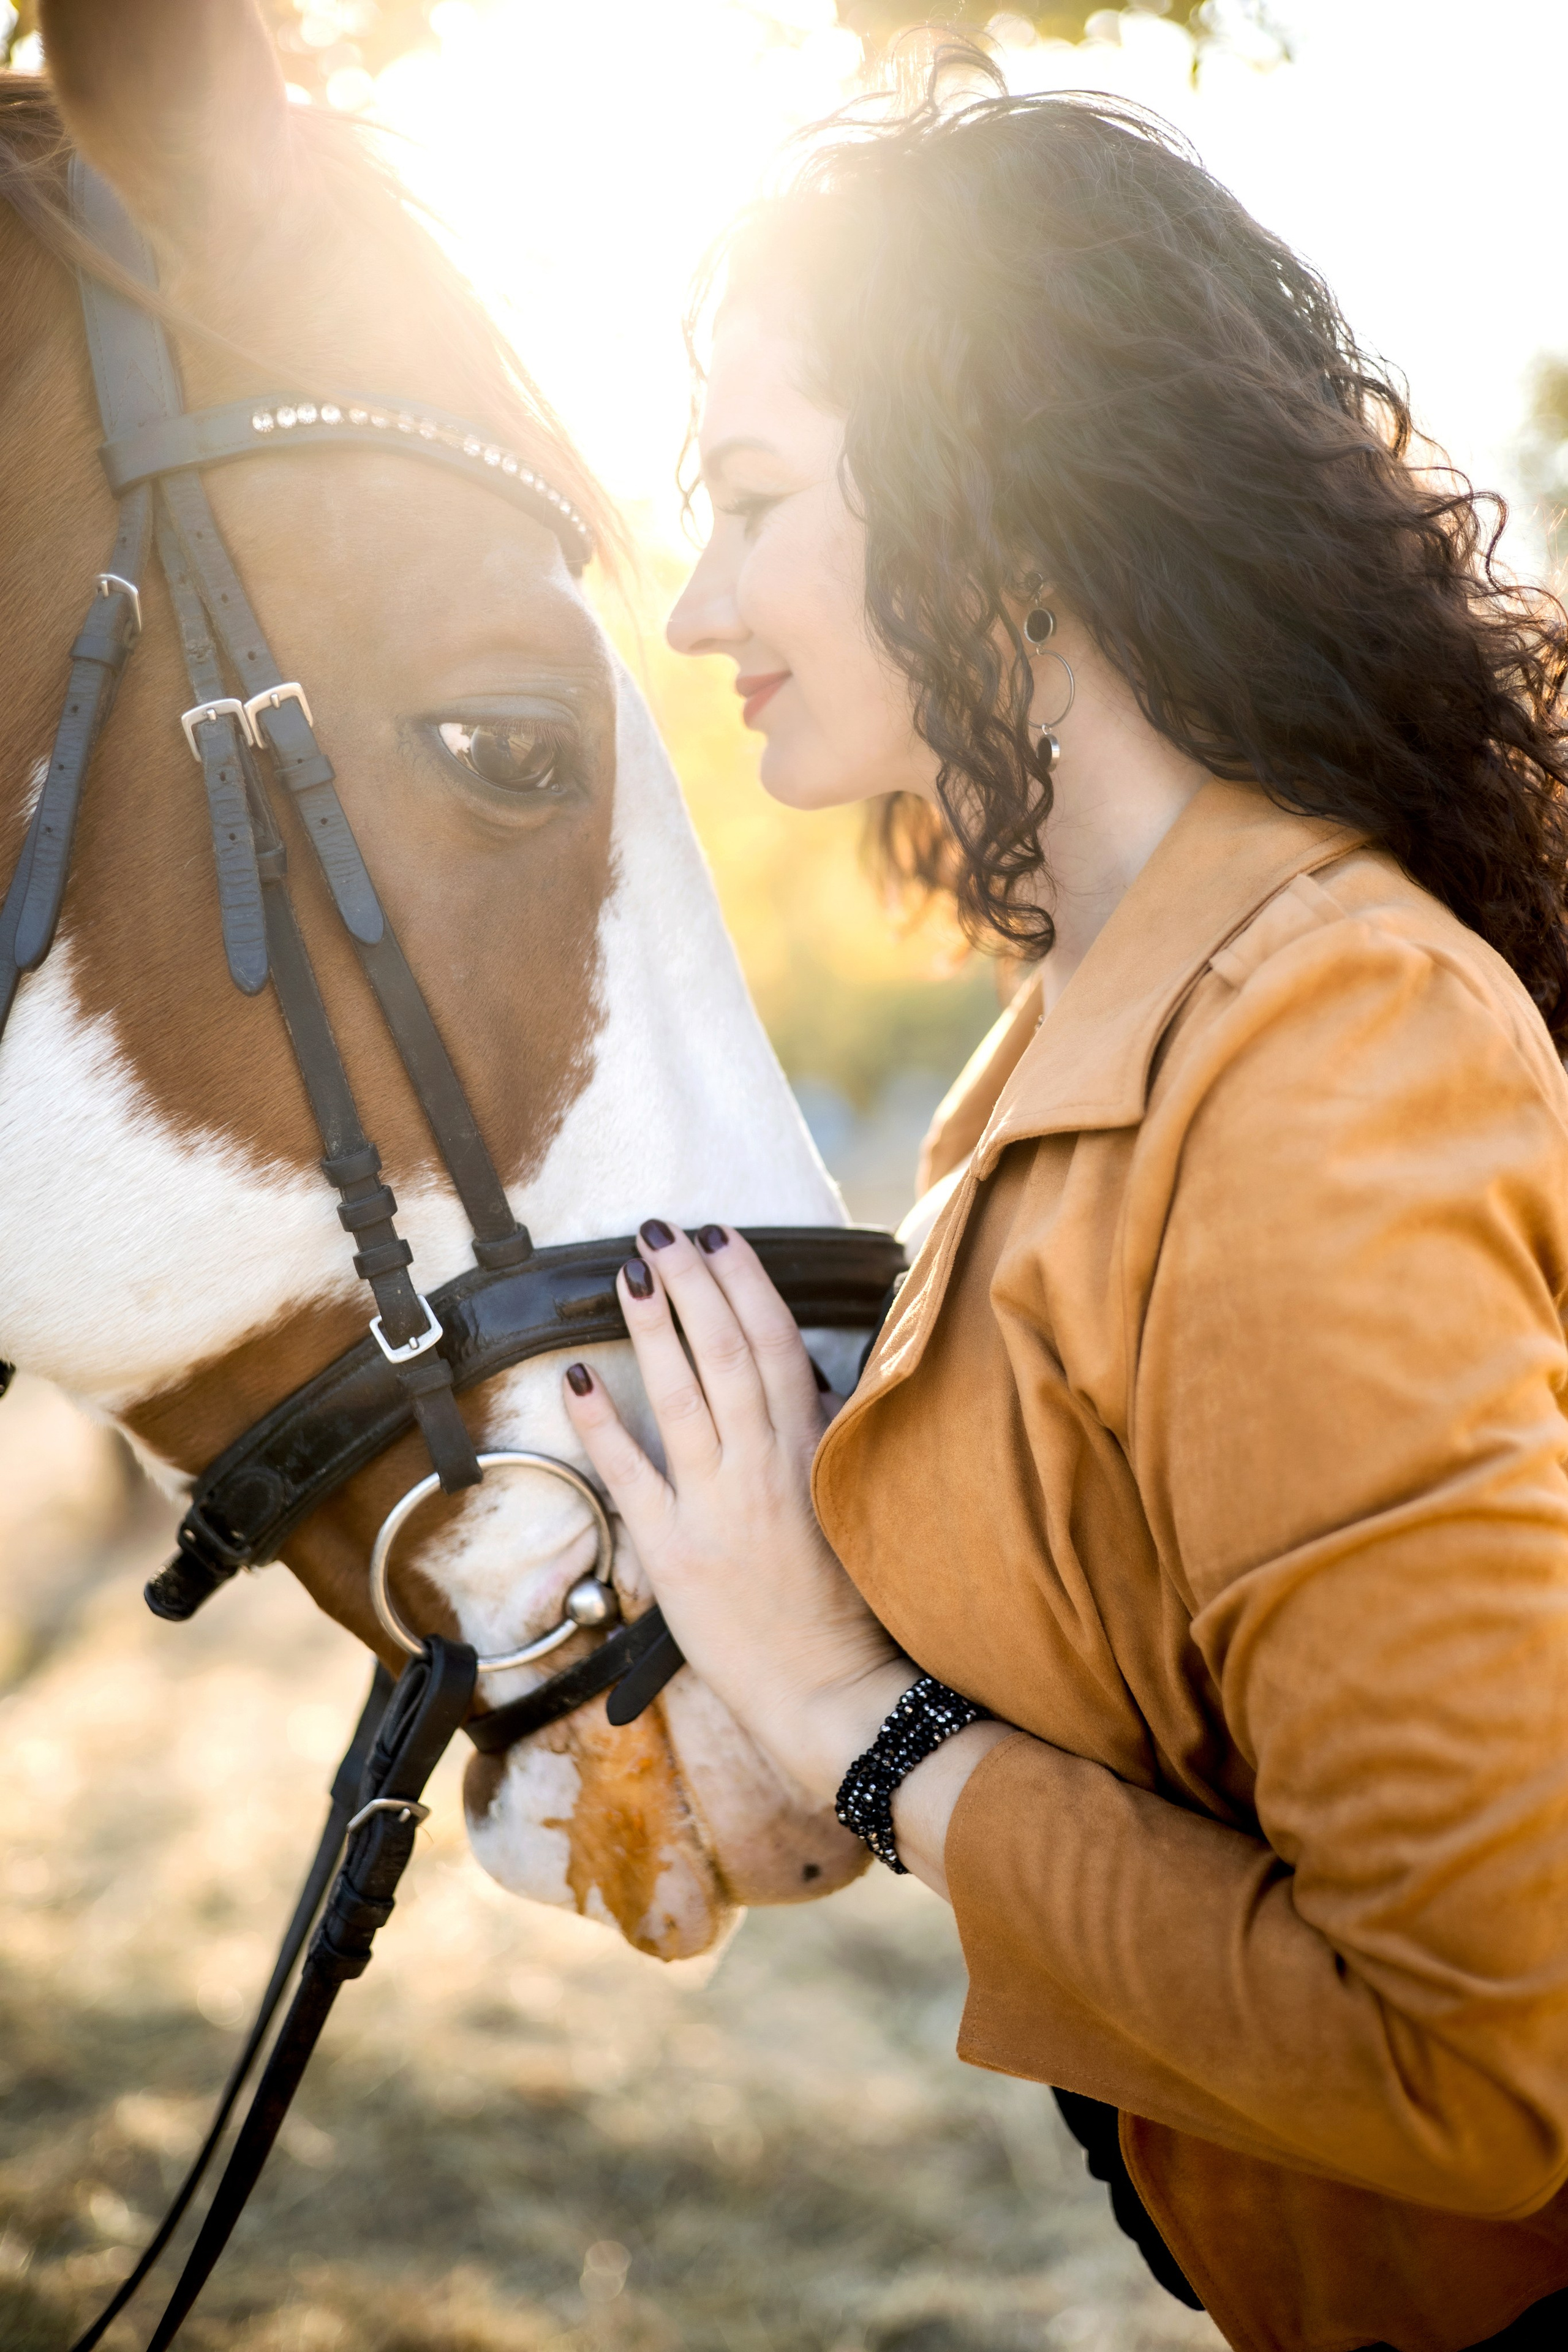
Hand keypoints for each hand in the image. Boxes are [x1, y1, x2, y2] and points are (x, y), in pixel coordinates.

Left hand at [561, 1220, 907, 1798]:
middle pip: (729, 1352)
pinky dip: (601, 1424)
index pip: (779, 1344)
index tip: (721, 1237)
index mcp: (810, 1452)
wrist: (828, 1691)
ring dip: (654, 1327)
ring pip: (683, 1395)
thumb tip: (806, 1374)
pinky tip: (575, 1378)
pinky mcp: (674, 1551)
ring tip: (629, 1271)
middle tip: (664, 1230)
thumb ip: (824, 1436)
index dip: (746, 1284)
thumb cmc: (845, 1603)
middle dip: (695, 1283)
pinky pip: (631, 1474)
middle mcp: (764, 1467)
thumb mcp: (846, 1501)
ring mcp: (717, 1507)